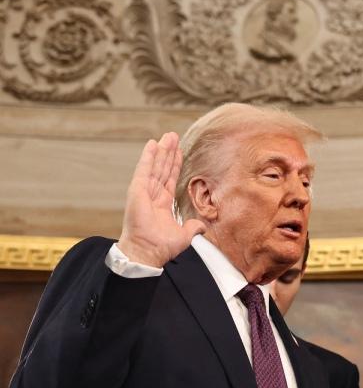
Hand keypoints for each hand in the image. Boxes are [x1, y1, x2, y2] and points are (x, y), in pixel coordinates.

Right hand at [116, 133, 205, 267]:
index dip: (175, 165)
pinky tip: (152, 144)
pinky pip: (144, 170)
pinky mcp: (137, 190)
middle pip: (162, 169)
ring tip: (167, 136)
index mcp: (162, 204)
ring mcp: (144, 191)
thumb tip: (201, 226)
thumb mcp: (184, 236)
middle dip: (168, 153)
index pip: (170, 179)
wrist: (148, 251)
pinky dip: (148, 157)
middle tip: (173, 136)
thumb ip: (192, 227)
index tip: (179, 152)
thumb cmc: (161, 247)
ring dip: (161, 150)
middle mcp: (152, 195)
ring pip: (155, 166)